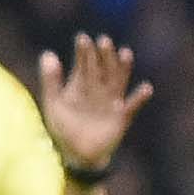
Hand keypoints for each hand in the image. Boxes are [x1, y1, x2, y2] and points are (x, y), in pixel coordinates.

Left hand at [38, 33, 153, 170]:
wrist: (77, 156)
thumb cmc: (63, 129)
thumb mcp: (53, 103)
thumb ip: (51, 80)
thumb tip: (47, 53)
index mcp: (81, 86)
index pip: (84, 64)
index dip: (84, 52)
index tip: (83, 38)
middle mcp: (98, 90)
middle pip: (103, 68)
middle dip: (103, 55)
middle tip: (103, 40)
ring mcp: (111, 103)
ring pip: (118, 81)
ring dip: (122, 68)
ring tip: (125, 53)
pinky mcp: (122, 118)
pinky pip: (132, 106)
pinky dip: (139, 97)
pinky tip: (146, 87)